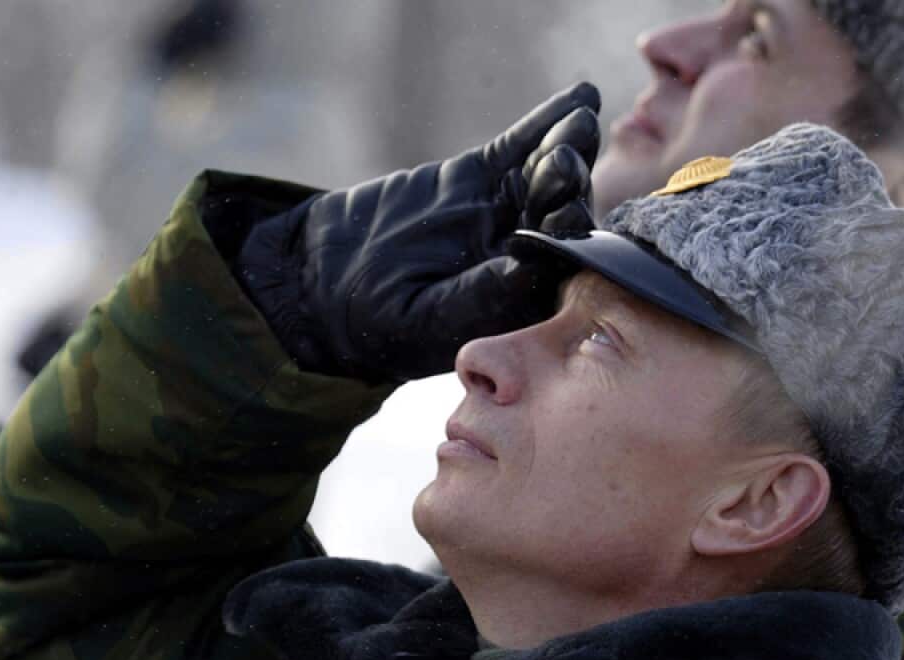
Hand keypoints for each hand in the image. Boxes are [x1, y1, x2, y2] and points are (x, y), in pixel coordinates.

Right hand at [234, 83, 600, 382]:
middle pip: (562, 214)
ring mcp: (507, 210)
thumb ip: (480, 295)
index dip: (570, 239)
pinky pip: (520, 146)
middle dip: (568, 187)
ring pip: (547, 175)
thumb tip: (529, 270)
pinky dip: (546, 121)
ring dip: (566, 146)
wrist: (323, 279)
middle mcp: (525, 253)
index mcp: (522, 300)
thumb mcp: (425, 316)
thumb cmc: (374, 320)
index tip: (570, 213)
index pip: (560, 267)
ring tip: (580, 120)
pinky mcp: (482, 175)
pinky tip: (578, 96)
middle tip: (568, 162)